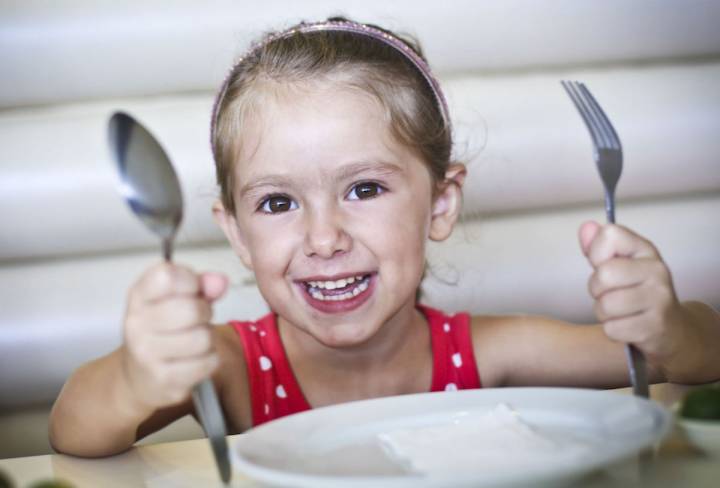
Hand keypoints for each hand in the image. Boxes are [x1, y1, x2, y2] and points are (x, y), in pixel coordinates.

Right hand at [121, 262, 227, 410]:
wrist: (138, 375)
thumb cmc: (164, 329)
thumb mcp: (178, 298)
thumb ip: (202, 285)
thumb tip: (220, 282)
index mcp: (139, 295)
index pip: (168, 276)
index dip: (190, 281)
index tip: (190, 289)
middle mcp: (136, 323)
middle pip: (192, 310)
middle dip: (205, 313)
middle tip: (197, 320)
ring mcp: (146, 353)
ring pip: (203, 338)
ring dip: (208, 339)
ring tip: (194, 340)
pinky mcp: (163, 379)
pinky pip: (208, 362)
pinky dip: (208, 360)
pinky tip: (193, 359)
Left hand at [578, 221, 684, 367]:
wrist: (671, 328)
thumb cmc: (636, 291)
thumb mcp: (620, 263)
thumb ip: (598, 246)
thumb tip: (586, 227)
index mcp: (645, 250)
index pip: (609, 235)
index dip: (596, 253)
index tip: (606, 264)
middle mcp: (657, 271)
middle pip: (603, 275)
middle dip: (596, 289)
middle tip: (610, 293)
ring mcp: (659, 300)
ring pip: (605, 305)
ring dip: (604, 313)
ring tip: (620, 311)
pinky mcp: (654, 328)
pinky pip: (612, 329)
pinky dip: (613, 330)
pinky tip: (628, 325)